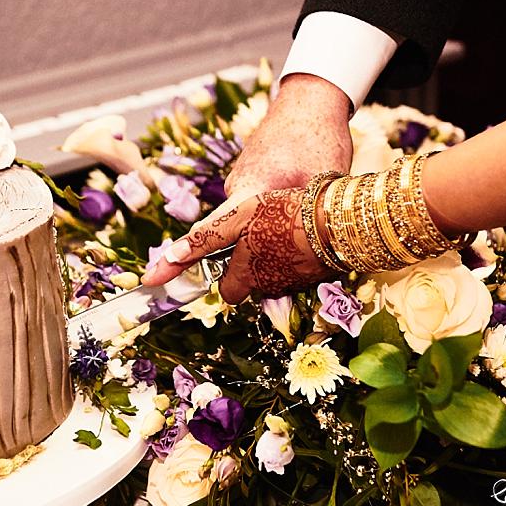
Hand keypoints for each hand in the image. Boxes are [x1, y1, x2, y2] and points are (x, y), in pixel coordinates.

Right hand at [140, 74, 351, 293]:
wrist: (313, 98)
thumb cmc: (317, 138)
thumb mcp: (318, 187)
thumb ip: (300, 224)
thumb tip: (298, 264)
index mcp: (247, 192)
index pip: (207, 233)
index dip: (180, 258)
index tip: (152, 276)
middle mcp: (237, 187)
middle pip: (221, 236)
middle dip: (226, 260)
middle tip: (232, 281)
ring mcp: (242, 180)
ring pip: (242, 225)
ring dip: (258, 241)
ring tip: (292, 237)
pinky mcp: (253, 176)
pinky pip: (252, 209)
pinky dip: (265, 222)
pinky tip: (292, 220)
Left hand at [141, 188, 330, 303]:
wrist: (340, 221)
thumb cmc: (286, 214)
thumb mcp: (238, 218)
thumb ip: (203, 241)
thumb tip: (164, 262)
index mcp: (247, 275)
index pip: (226, 291)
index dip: (224, 275)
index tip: (225, 261)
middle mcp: (270, 286)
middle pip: (250, 284)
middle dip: (249, 267)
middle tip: (257, 236)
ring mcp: (295, 284)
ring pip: (273, 277)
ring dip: (272, 259)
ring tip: (281, 230)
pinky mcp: (316, 277)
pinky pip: (296, 271)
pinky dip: (293, 257)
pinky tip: (300, 236)